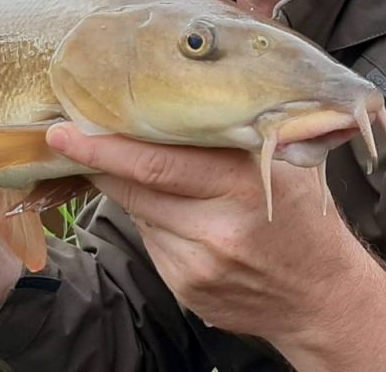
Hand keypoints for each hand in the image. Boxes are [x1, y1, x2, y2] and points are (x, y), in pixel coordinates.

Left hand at [46, 124, 385, 370]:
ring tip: (118, 160)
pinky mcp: (187, 287)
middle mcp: (219, 227)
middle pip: (138, 187)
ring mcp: (200, 263)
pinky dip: (151, 218)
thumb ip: (244, 132)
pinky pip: (152, 240)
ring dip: (125, 186)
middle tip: (64, 135)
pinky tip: (172, 208)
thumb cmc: (303, 214)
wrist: (321, 296)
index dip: (109, 145)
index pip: (159, 163)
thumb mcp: (287, 164)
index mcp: (244, 185)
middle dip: (98, 159)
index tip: (69, 127)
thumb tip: (191, 89)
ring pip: (140, 213)